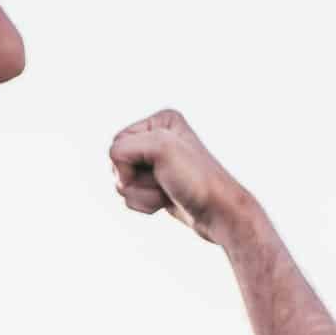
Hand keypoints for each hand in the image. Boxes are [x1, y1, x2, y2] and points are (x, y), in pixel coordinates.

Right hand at [109, 109, 250, 242]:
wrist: (219, 213)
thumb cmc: (196, 180)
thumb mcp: (161, 148)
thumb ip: (124, 148)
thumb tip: (116, 172)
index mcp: (161, 121)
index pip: (117, 143)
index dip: (129, 163)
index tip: (158, 169)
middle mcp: (158, 138)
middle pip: (116, 164)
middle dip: (135, 181)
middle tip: (164, 182)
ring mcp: (156, 163)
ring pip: (121, 183)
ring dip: (141, 195)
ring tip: (166, 193)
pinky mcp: (156, 184)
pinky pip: (130, 196)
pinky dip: (144, 203)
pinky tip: (165, 201)